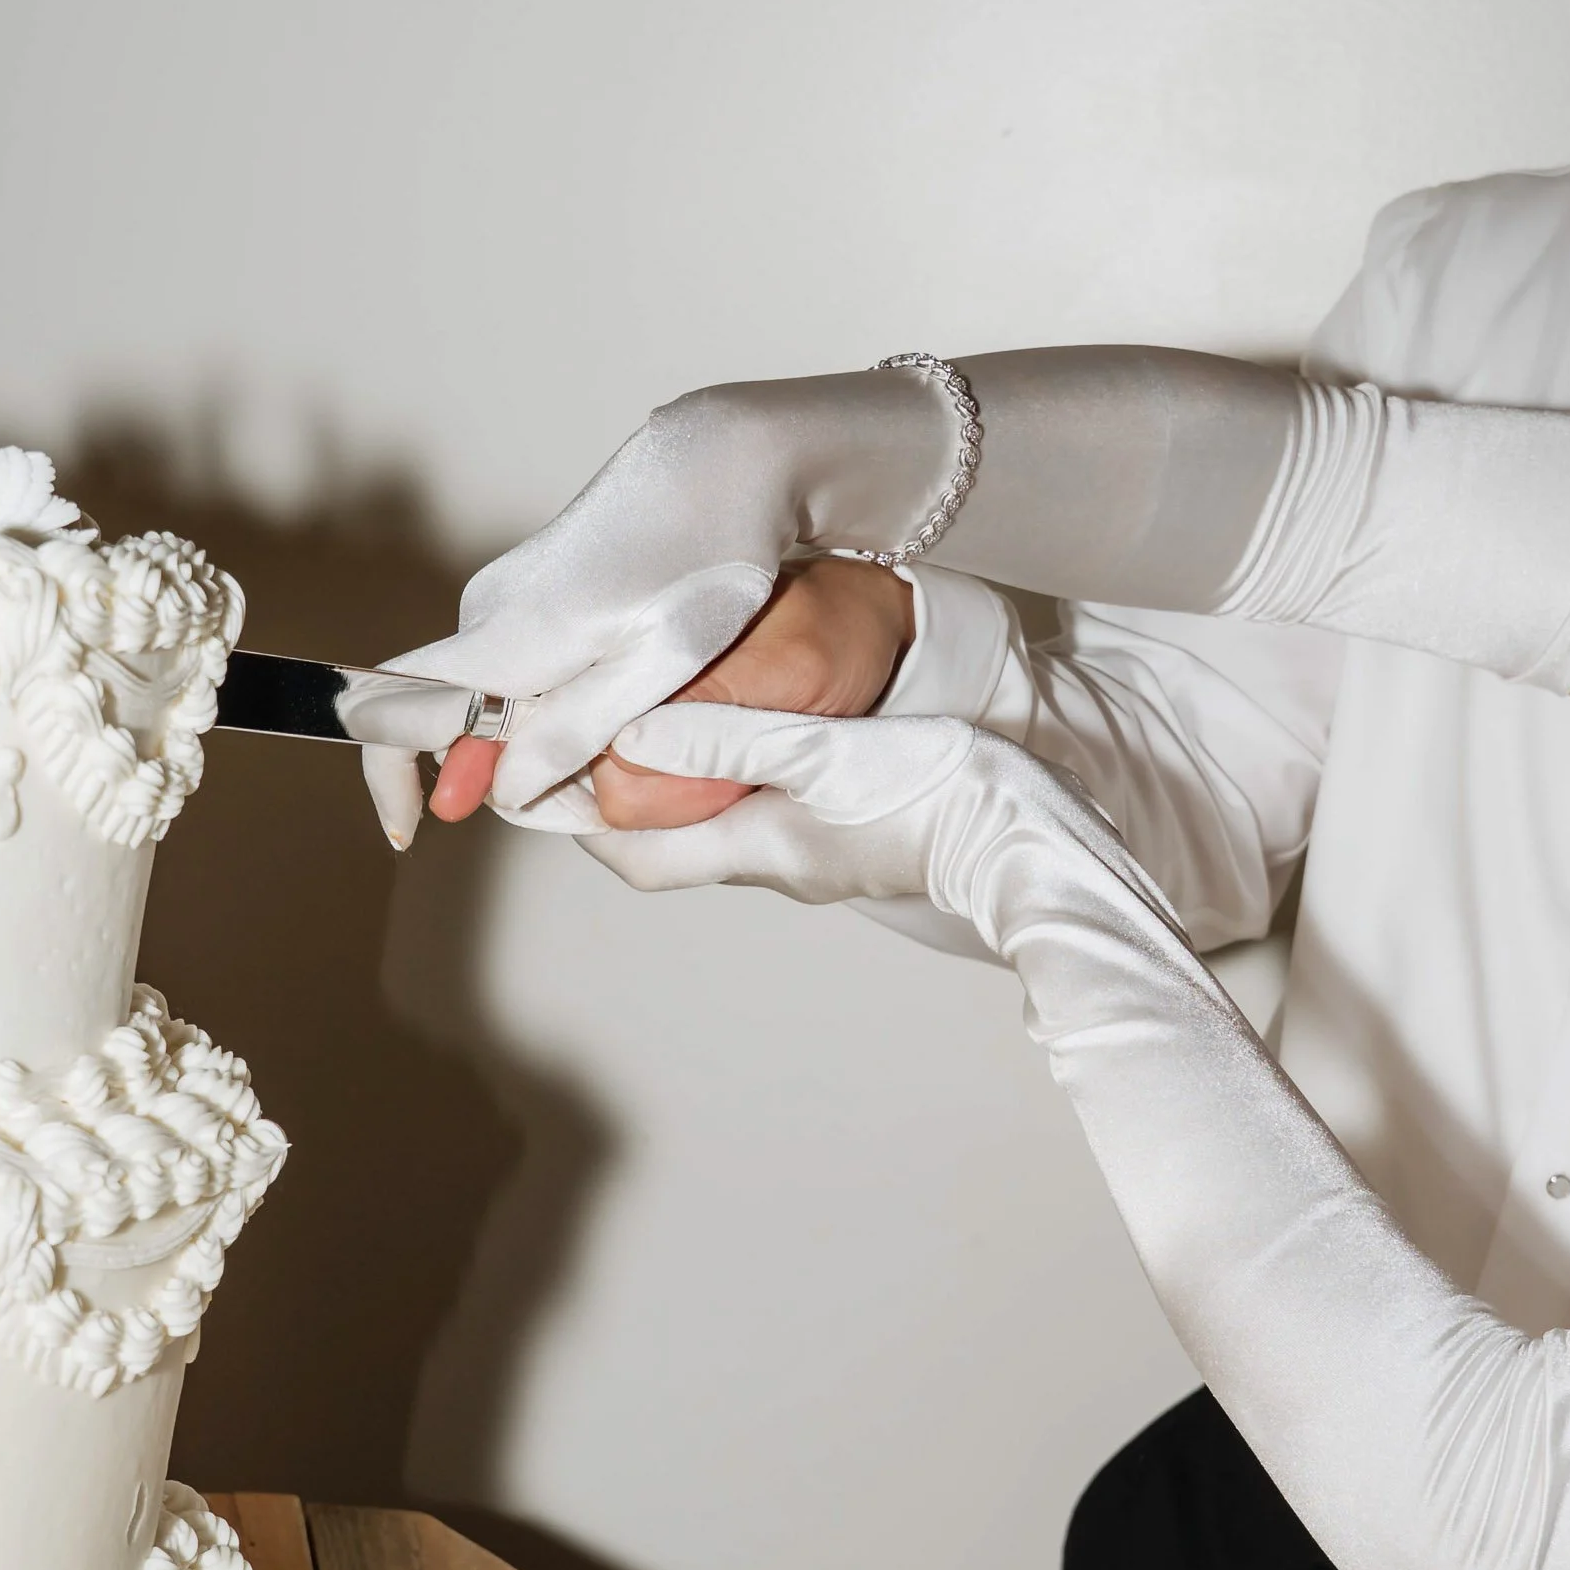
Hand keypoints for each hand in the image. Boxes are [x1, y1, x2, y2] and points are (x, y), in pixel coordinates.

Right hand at [371, 368, 962, 841]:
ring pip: (487, 695)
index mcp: (511, 633)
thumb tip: (504, 790)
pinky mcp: (528, 589)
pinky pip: (512, 666)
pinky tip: (615, 706)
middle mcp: (489, 610)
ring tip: (622, 745)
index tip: (413, 829)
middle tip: (581, 804)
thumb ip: (577, 731)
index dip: (391, 779)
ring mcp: (504, 594)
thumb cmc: (710, 559)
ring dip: (529, 742)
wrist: (724, 465)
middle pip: (446, 716)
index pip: (397, 708)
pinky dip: (545, 706)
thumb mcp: (659, 665)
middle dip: (489, 775)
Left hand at [579, 701, 1171, 965]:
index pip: (630, 851)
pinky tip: (722, 716)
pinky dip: (719, 762)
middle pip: (658, 836)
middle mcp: (771, 859)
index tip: (537, 763)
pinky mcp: (840, 826)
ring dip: (663, 771)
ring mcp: (806, 848)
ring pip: (705, 814)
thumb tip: (630, 731)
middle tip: (572, 725)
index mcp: (756, 849)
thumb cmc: (942, 799)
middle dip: (608, 788)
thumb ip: (728, 736)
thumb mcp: (826, 752)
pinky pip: (754, 799)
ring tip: (631, 710)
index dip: (574, 813)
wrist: (1032, 838)